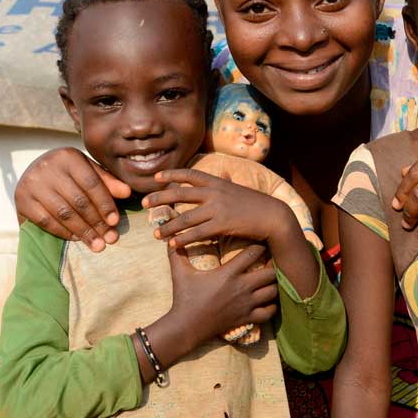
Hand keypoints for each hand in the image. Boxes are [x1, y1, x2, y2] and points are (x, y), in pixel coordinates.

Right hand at [14, 148, 131, 251]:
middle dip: (97, 222)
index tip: (115, 222)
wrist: (34, 173)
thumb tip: (127, 193)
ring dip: (83, 232)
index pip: (91, 183)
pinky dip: (63, 232)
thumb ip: (106, 182)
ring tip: (98, 245)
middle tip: (110, 239)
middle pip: (78, 200)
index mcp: (68, 156)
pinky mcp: (22, 199)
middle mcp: (47, 166)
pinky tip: (77, 239)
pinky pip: (46, 221)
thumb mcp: (88, 172)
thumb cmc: (68, 173)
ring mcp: (32, 183)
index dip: (105, 204)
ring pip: (63, 213)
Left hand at [145, 169, 292, 248]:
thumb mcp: (239, 188)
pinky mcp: (221, 225)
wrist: (273, 216)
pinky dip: (183, 239)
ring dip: (168, 226)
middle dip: (159, 199)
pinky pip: (197, 233)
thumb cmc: (256, 203)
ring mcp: (217, 209)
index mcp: (217, 182)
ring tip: (155, 233)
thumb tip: (223, 172)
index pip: (189, 174)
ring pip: (185, 218)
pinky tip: (172, 244)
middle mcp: (214, 193)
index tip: (156, 178)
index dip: (171, 175)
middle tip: (144, 204)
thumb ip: (227, 182)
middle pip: (180, 194)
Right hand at [159, 243, 279, 353]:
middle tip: (269, 261)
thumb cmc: (184, 298)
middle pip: (271, 272)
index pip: (254, 252)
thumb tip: (170, 237)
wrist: (186, 326)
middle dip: (272, 265)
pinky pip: (269, 312)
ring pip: (273, 291)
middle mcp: (241, 287)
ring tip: (270, 279)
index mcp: (228, 273)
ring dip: (274, 284)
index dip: (259, 245)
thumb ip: (176, 252)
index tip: (258, 242)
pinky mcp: (246, 318)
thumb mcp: (179, 273)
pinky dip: (272, 305)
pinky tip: (267, 300)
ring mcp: (246, 304)